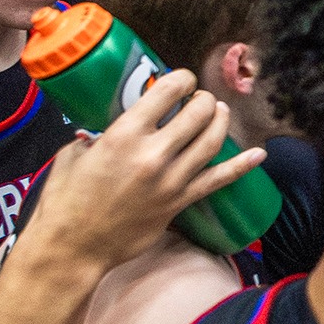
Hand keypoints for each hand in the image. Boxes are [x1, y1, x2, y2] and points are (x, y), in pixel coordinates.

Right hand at [18, 70, 265, 274]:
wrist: (74, 245)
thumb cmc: (66, 199)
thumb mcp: (73, 153)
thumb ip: (96, 135)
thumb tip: (109, 128)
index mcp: (123, 135)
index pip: (166, 92)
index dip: (181, 79)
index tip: (183, 79)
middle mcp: (152, 154)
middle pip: (197, 114)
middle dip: (203, 100)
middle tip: (200, 99)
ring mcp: (170, 180)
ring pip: (211, 141)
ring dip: (220, 121)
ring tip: (219, 111)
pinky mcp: (180, 202)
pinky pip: (218, 180)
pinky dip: (241, 166)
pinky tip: (258, 154)